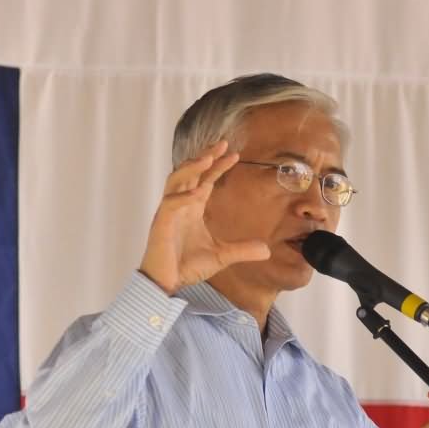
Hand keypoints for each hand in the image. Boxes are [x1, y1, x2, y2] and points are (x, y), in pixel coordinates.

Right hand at [139, 141, 270, 294]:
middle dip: (204, 157)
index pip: (205, 180)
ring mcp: (168, 213)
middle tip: (222, 144)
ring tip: (206, 159)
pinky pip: (170, 204)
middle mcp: (179, 205)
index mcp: (191, 209)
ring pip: (176, 180)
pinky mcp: (161, 224)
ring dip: (190, 168)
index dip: (218, 166)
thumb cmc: (186, 266)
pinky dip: (182, 197)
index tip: (235, 154)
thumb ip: (241, 250)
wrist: (166, 283)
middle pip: (190, 172)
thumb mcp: (221, 256)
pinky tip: (196, 193)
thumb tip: (267, 250)